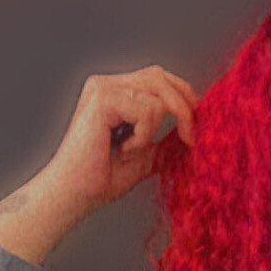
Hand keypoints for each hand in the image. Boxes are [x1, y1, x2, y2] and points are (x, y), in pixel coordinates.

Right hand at [37, 66, 196, 220]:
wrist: (77, 194)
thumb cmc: (102, 178)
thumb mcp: (145, 154)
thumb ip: (164, 136)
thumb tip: (193, 126)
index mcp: (114, 91)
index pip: (157, 77)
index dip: (181, 96)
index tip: (192, 127)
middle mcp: (107, 84)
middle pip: (161, 77)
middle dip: (183, 109)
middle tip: (189, 139)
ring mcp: (103, 88)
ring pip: (158, 94)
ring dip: (154, 129)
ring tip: (131, 149)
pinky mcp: (103, 99)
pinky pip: (148, 109)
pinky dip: (143, 135)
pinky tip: (122, 148)